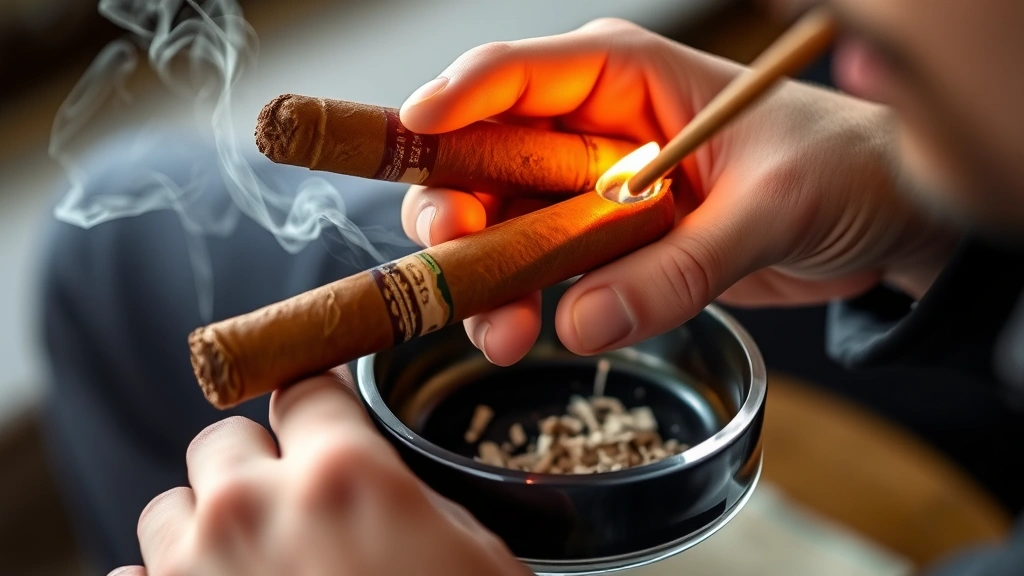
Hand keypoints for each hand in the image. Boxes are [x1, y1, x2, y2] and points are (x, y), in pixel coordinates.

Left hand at [111, 368, 529, 575]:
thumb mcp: (467, 552)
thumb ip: (405, 497)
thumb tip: (370, 477)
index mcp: (341, 473)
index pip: (304, 391)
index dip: (316, 405)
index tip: (319, 418)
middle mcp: (254, 506)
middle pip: (221, 439)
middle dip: (254, 462)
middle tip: (289, 499)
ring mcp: (196, 569)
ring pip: (168, 505)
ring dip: (204, 522)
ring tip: (248, 558)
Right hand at [398, 18, 959, 365]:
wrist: (880, 219)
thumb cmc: (839, 170)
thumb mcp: (769, 208)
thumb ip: (679, 266)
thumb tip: (582, 321)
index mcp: (625, 74)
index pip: (516, 74)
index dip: (454, 99)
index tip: (413, 134)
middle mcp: (592, 128)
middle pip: (483, 157)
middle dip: (456, 207)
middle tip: (454, 251)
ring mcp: (592, 191)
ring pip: (501, 225)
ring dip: (485, 276)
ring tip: (502, 331)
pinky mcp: (605, 246)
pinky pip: (542, 272)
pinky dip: (524, 305)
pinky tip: (528, 335)